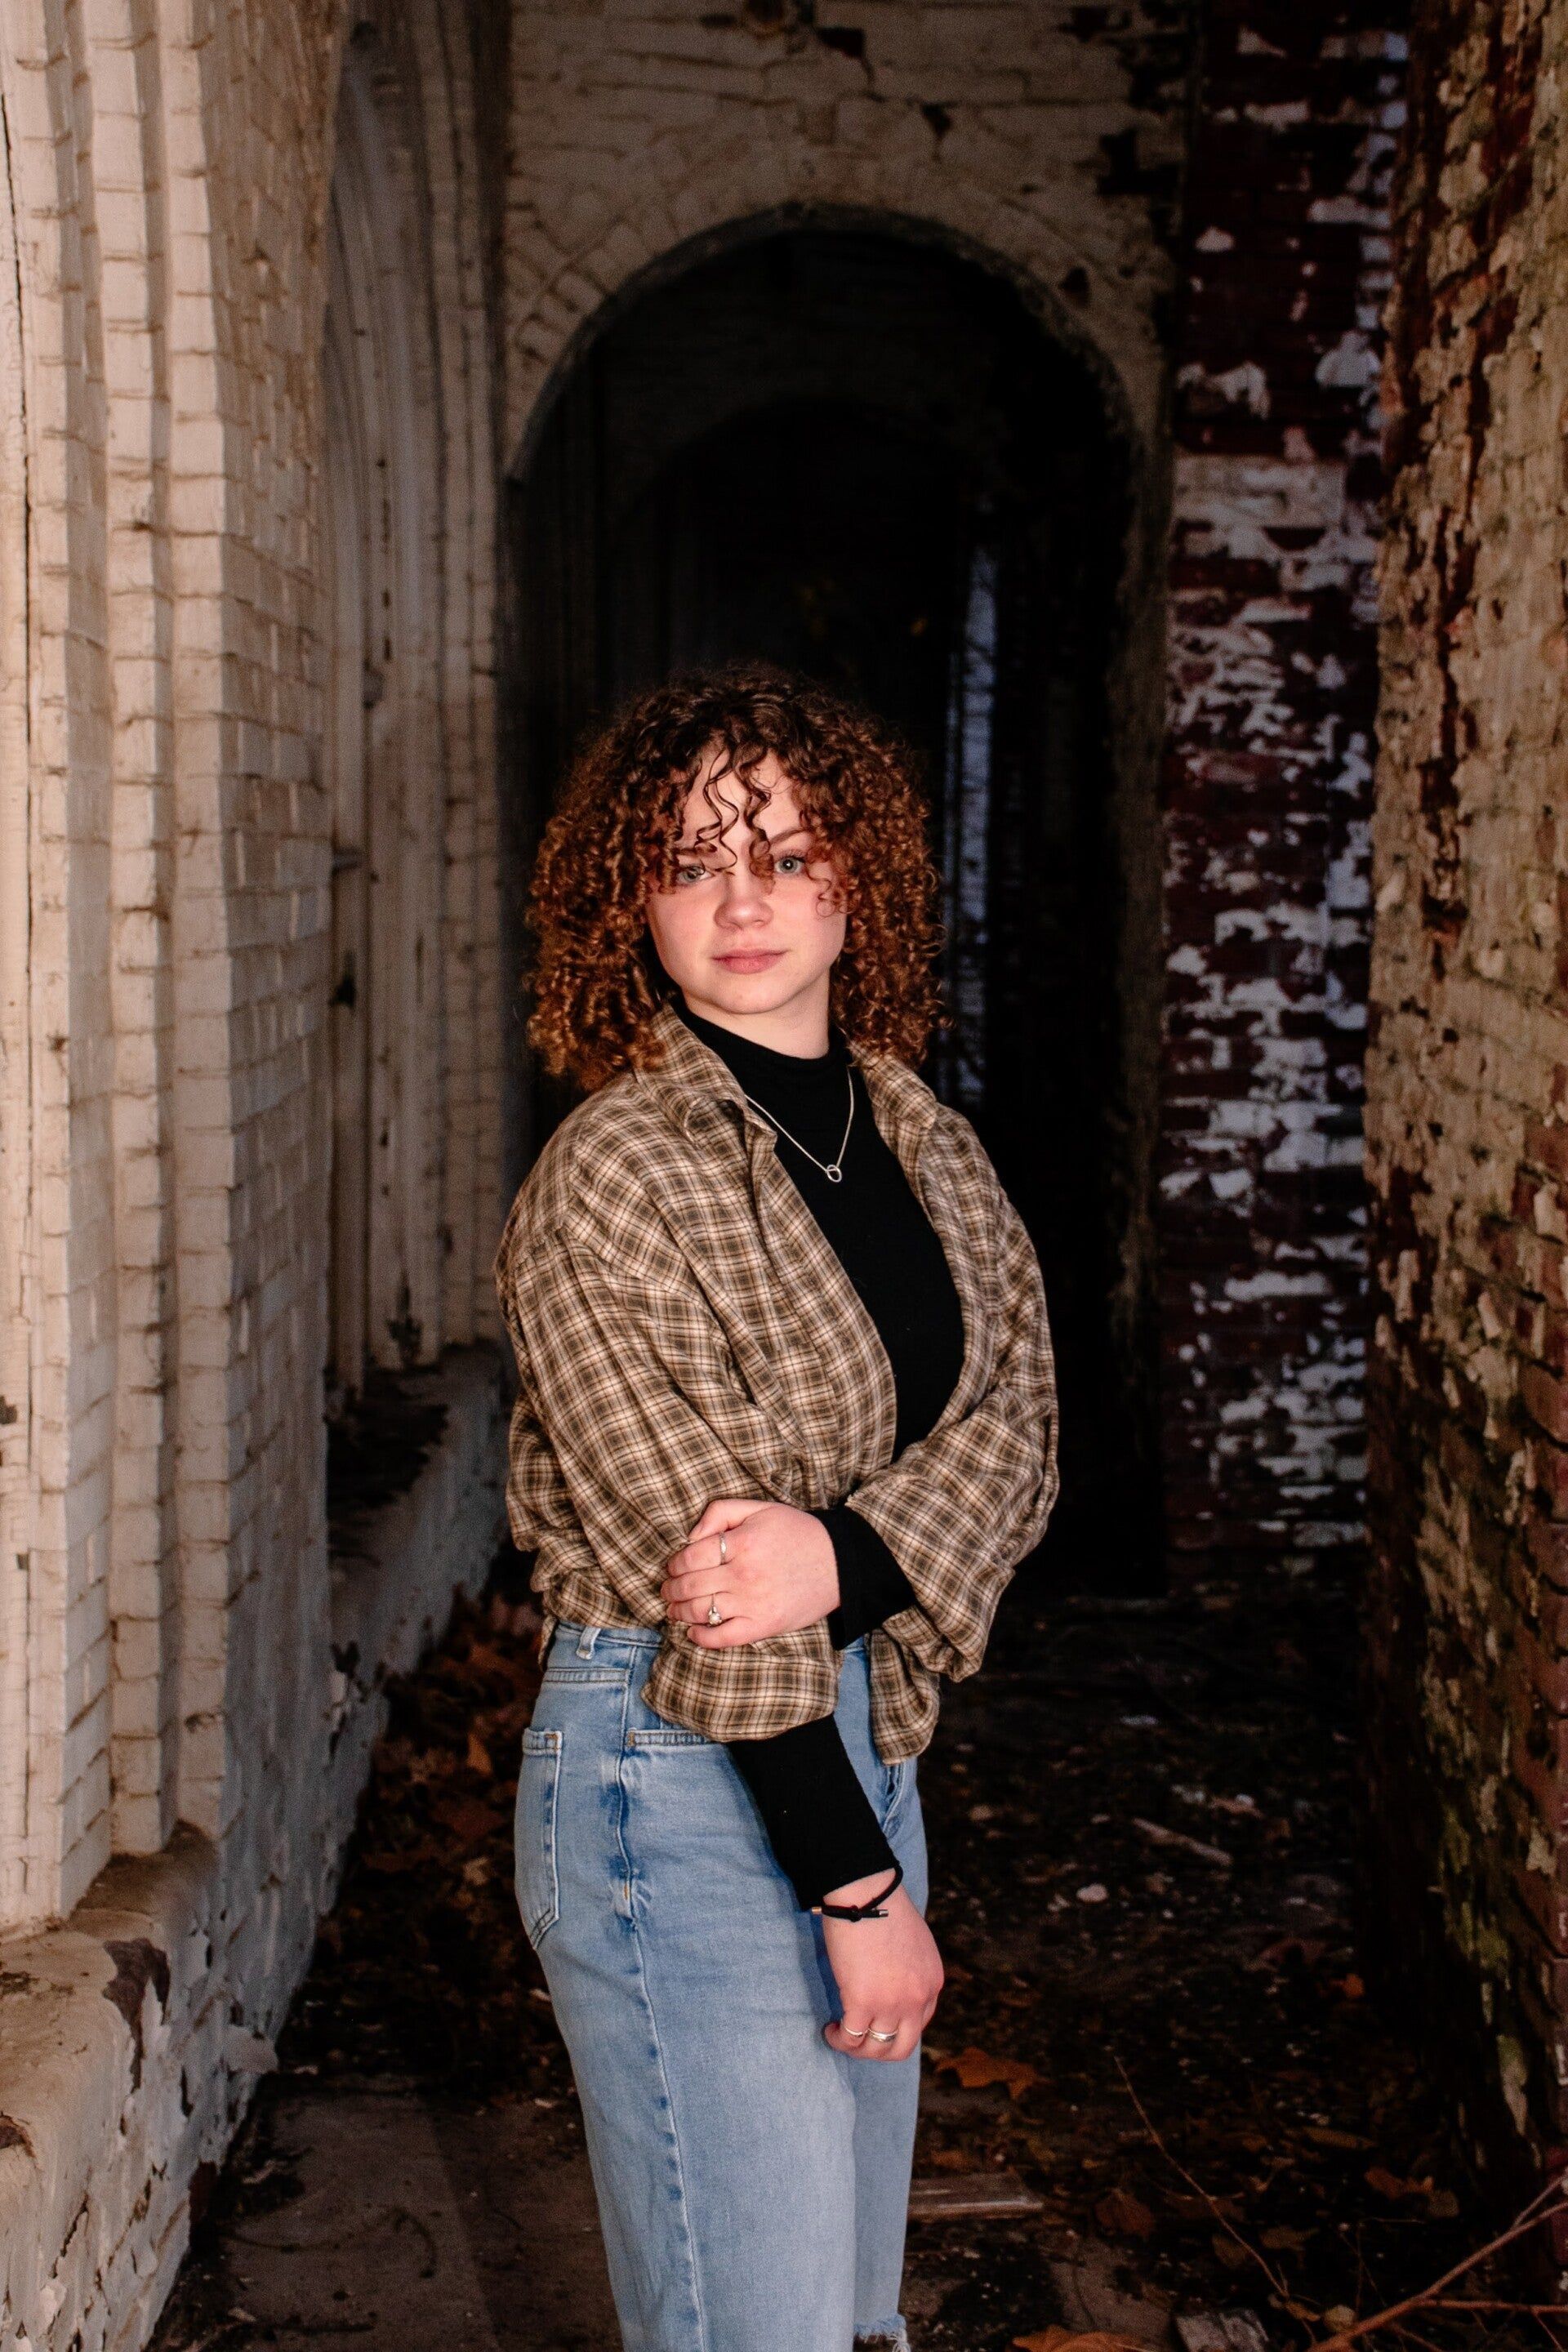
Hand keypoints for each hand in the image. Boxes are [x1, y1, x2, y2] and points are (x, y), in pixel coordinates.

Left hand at [662, 1497, 839, 1647]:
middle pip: (690, 1585)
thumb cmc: (797, 1533)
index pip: (690, 1556)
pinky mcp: (763, 1626)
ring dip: (679, 1611)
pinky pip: (722, 1638)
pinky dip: (701, 1638)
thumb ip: (720, 1512)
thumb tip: (689, 1537)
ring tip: (673, 1609)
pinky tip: (693, 1633)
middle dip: (671, 1588)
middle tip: (666, 1589)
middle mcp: (744, 1574)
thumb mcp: (759, 1509)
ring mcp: (753, 1603)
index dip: (675, 1563)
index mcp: (742, 1543)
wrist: (839, 1563)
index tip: (673, 1566)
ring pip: (700, 1611)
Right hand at [820, 1876, 942, 2061]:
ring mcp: (891, 2004)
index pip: (919, 2024)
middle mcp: (917, 1999)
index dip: (895, 2027)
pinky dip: (839, 2040)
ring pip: (875, 2049)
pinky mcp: (862, 2002)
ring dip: (856, 2048)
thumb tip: (891, 1985)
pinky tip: (830, 2029)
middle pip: (902, 2047)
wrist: (867, 1892)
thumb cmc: (884, 1908)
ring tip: (840, 2034)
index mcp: (932, 1983)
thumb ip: (911, 1970)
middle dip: (879, 2051)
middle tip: (861, 2040)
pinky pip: (851, 2038)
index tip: (876, 2021)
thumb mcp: (916, 1945)